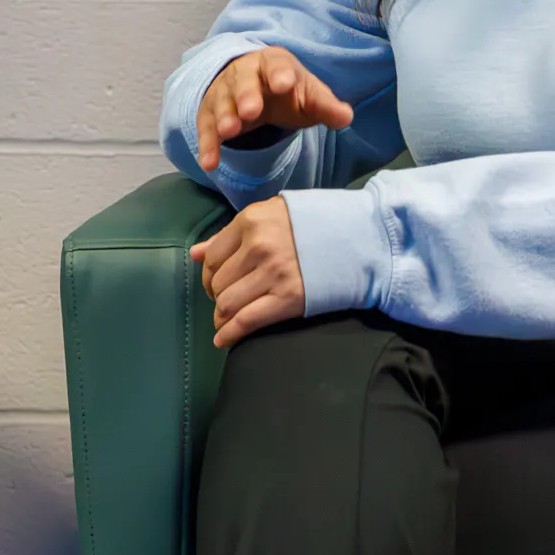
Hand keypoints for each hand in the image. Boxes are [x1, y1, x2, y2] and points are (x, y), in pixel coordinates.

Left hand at [191, 196, 306, 348]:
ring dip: (222, 316)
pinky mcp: (289, 298)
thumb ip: (231, 234)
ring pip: (228, 303)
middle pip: (218, 283)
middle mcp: (258, 247)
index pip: (212, 256)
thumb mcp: (270, 215)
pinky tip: (222, 340)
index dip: (209, 275)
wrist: (359, 238)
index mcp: (250, 221)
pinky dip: (229, 333)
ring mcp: (273, 274)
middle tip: (225, 300)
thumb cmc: (313, 223)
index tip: (215, 283)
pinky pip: (247, 321)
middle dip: (216, 296)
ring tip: (225, 319)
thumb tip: (195, 253)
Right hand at [194, 45, 354, 171]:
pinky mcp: (209, 113)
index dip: (280, 73)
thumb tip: (346, 117)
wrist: (256, 86)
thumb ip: (326, 106)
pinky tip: (210, 163)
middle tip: (251, 112)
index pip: (276, 64)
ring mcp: (224, 92)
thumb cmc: (288, 91)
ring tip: (229, 132)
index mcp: (274, 63)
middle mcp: (245, 73)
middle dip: (246, 95)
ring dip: (224, 117)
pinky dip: (207, 144)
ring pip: (221, 102)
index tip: (284, 84)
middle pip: (244, 81)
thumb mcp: (309, 95)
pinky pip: (206, 127)